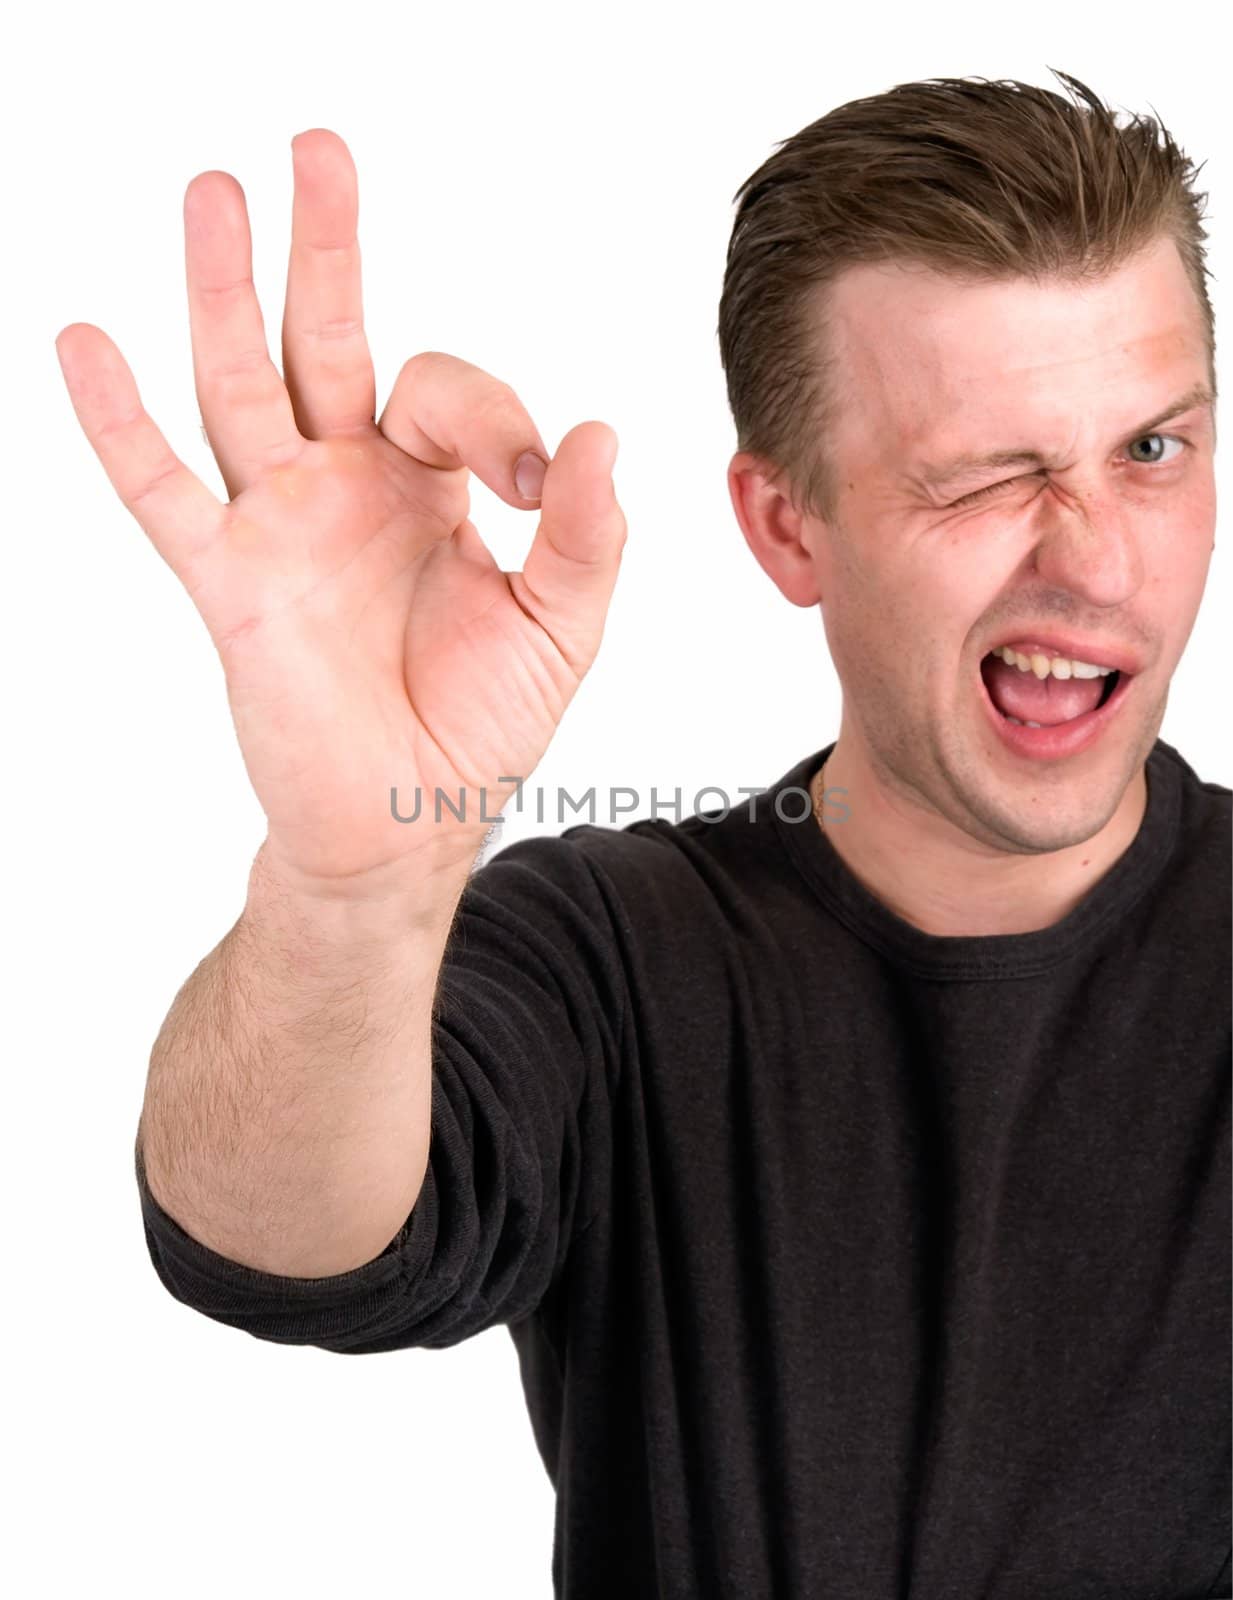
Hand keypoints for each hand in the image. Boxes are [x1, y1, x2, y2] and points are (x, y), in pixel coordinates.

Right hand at [55, 129, 626, 894]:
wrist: (404, 827)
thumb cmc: (479, 728)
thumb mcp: (562, 625)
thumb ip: (584, 534)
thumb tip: (598, 429)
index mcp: (432, 489)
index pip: (449, 395)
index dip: (492, 415)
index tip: (525, 483)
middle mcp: (350, 488)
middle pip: (326, 341)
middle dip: (325, 249)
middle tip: (319, 149)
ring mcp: (283, 527)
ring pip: (242, 386)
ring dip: (223, 291)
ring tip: (214, 190)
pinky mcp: (231, 582)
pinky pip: (164, 492)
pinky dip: (120, 423)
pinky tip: (86, 343)